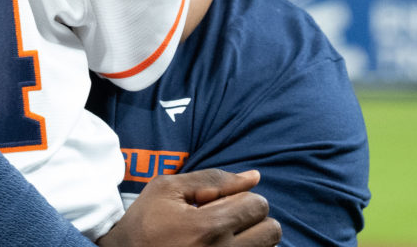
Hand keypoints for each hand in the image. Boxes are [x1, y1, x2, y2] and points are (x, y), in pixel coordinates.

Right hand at [98, 169, 280, 246]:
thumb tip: (254, 177)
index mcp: (208, 226)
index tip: (225, 202)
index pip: (258, 205)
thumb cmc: (145, 221)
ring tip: (227, 236)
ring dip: (254, 239)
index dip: (244, 196)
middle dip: (254, 219)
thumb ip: (213, 179)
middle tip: (230, 219)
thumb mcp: (168, 188)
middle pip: (271, 231)